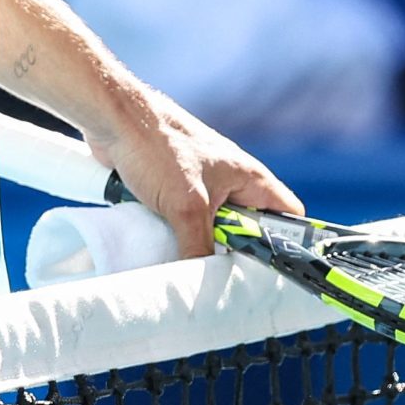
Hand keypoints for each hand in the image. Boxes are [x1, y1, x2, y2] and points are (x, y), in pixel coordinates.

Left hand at [86, 86, 303, 259]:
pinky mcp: (176, 190)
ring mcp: (203, 185)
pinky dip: (178, 236)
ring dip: (201, 245)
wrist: (116, 122)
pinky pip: (186, 222)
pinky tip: (164, 250)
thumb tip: (203, 282)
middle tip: (225, 278)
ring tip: (189, 267)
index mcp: (249, 177)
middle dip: (236, 252)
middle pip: (248, 228)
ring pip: (213, 227)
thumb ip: (199, 245)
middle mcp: (231, 181)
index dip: (288, 241)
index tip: (275, 271)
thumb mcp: (186, 206)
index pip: (287, 214)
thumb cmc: (160, 149)